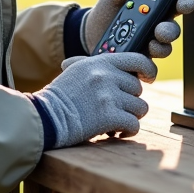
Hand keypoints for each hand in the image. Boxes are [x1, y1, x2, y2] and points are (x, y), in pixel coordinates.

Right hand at [33, 53, 158, 147]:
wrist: (45, 116)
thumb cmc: (59, 96)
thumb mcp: (74, 71)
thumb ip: (95, 66)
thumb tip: (116, 67)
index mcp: (100, 62)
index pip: (138, 60)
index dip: (148, 71)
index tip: (148, 79)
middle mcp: (107, 76)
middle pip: (138, 89)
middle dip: (130, 101)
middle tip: (117, 109)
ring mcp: (109, 96)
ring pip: (140, 108)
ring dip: (131, 117)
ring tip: (117, 121)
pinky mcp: (109, 117)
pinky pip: (133, 125)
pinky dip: (128, 131)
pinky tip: (117, 132)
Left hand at [81, 0, 193, 57]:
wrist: (89, 34)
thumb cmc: (105, 13)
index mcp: (154, 8)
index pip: (175, 5)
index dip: (184, 3)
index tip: (184, 3)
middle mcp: (156, 27)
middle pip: (173, 29)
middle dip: (170, 30)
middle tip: (160, 30)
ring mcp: (149, 44)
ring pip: (165, 48)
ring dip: (160, 46)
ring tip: (150, 44)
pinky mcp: (141, 60)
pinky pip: (151, 65)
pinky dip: (146, 62)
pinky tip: (138, 57)